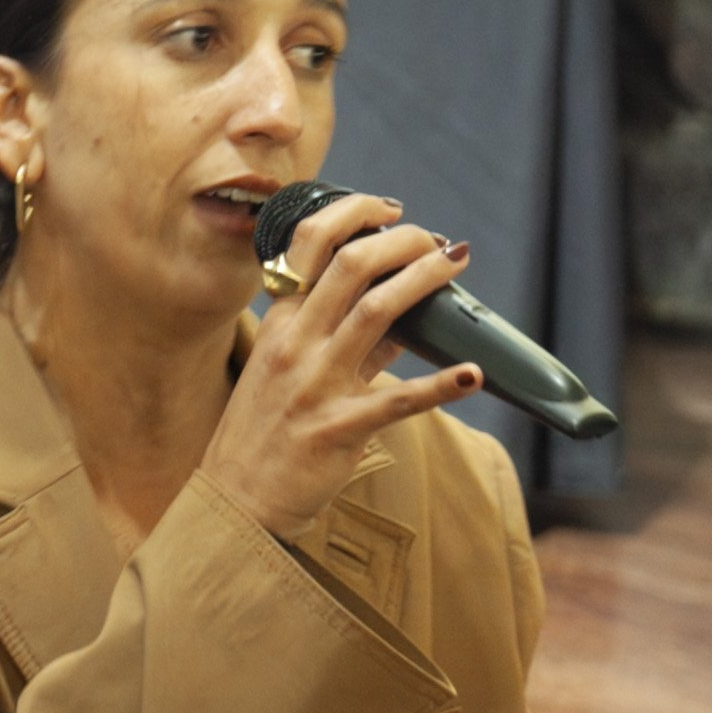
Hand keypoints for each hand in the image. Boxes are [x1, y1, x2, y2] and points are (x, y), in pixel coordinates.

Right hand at [202, 194, 481, 546]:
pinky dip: (441, 385)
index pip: (309, 246)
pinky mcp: (339, 428)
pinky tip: (473, 374)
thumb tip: (402, 315)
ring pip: (377, 312)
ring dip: (424, 280)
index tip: (390, 211)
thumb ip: (341, 341)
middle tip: (436, 240)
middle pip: (351, 266)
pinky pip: (399, 400)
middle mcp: (296, 346)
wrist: (238, 501)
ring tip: (454, 265)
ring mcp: (316, 385)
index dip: (354, 214)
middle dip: (403, 241)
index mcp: (280, 326)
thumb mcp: (288, 374)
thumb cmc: (264, 435)